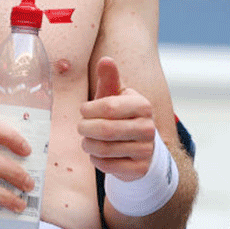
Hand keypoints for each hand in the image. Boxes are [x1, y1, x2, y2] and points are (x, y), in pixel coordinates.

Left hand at [79, 56, 156, 181]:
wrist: (140, 147)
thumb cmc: (121, 115)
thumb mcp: (115, 95)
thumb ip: (109, 78)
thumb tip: (106, 60)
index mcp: (143, 105)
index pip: (108, 106)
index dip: (89, 109)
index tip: (83, 110)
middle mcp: (148, 127)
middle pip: (105, 129)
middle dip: (86, 128)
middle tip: (81, 127)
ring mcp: (146, 149)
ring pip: (105, 149)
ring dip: (88, 145)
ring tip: (86, 140)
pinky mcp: (140, 168)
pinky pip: (109, 165)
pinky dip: (96, 160)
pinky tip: (97, 153)